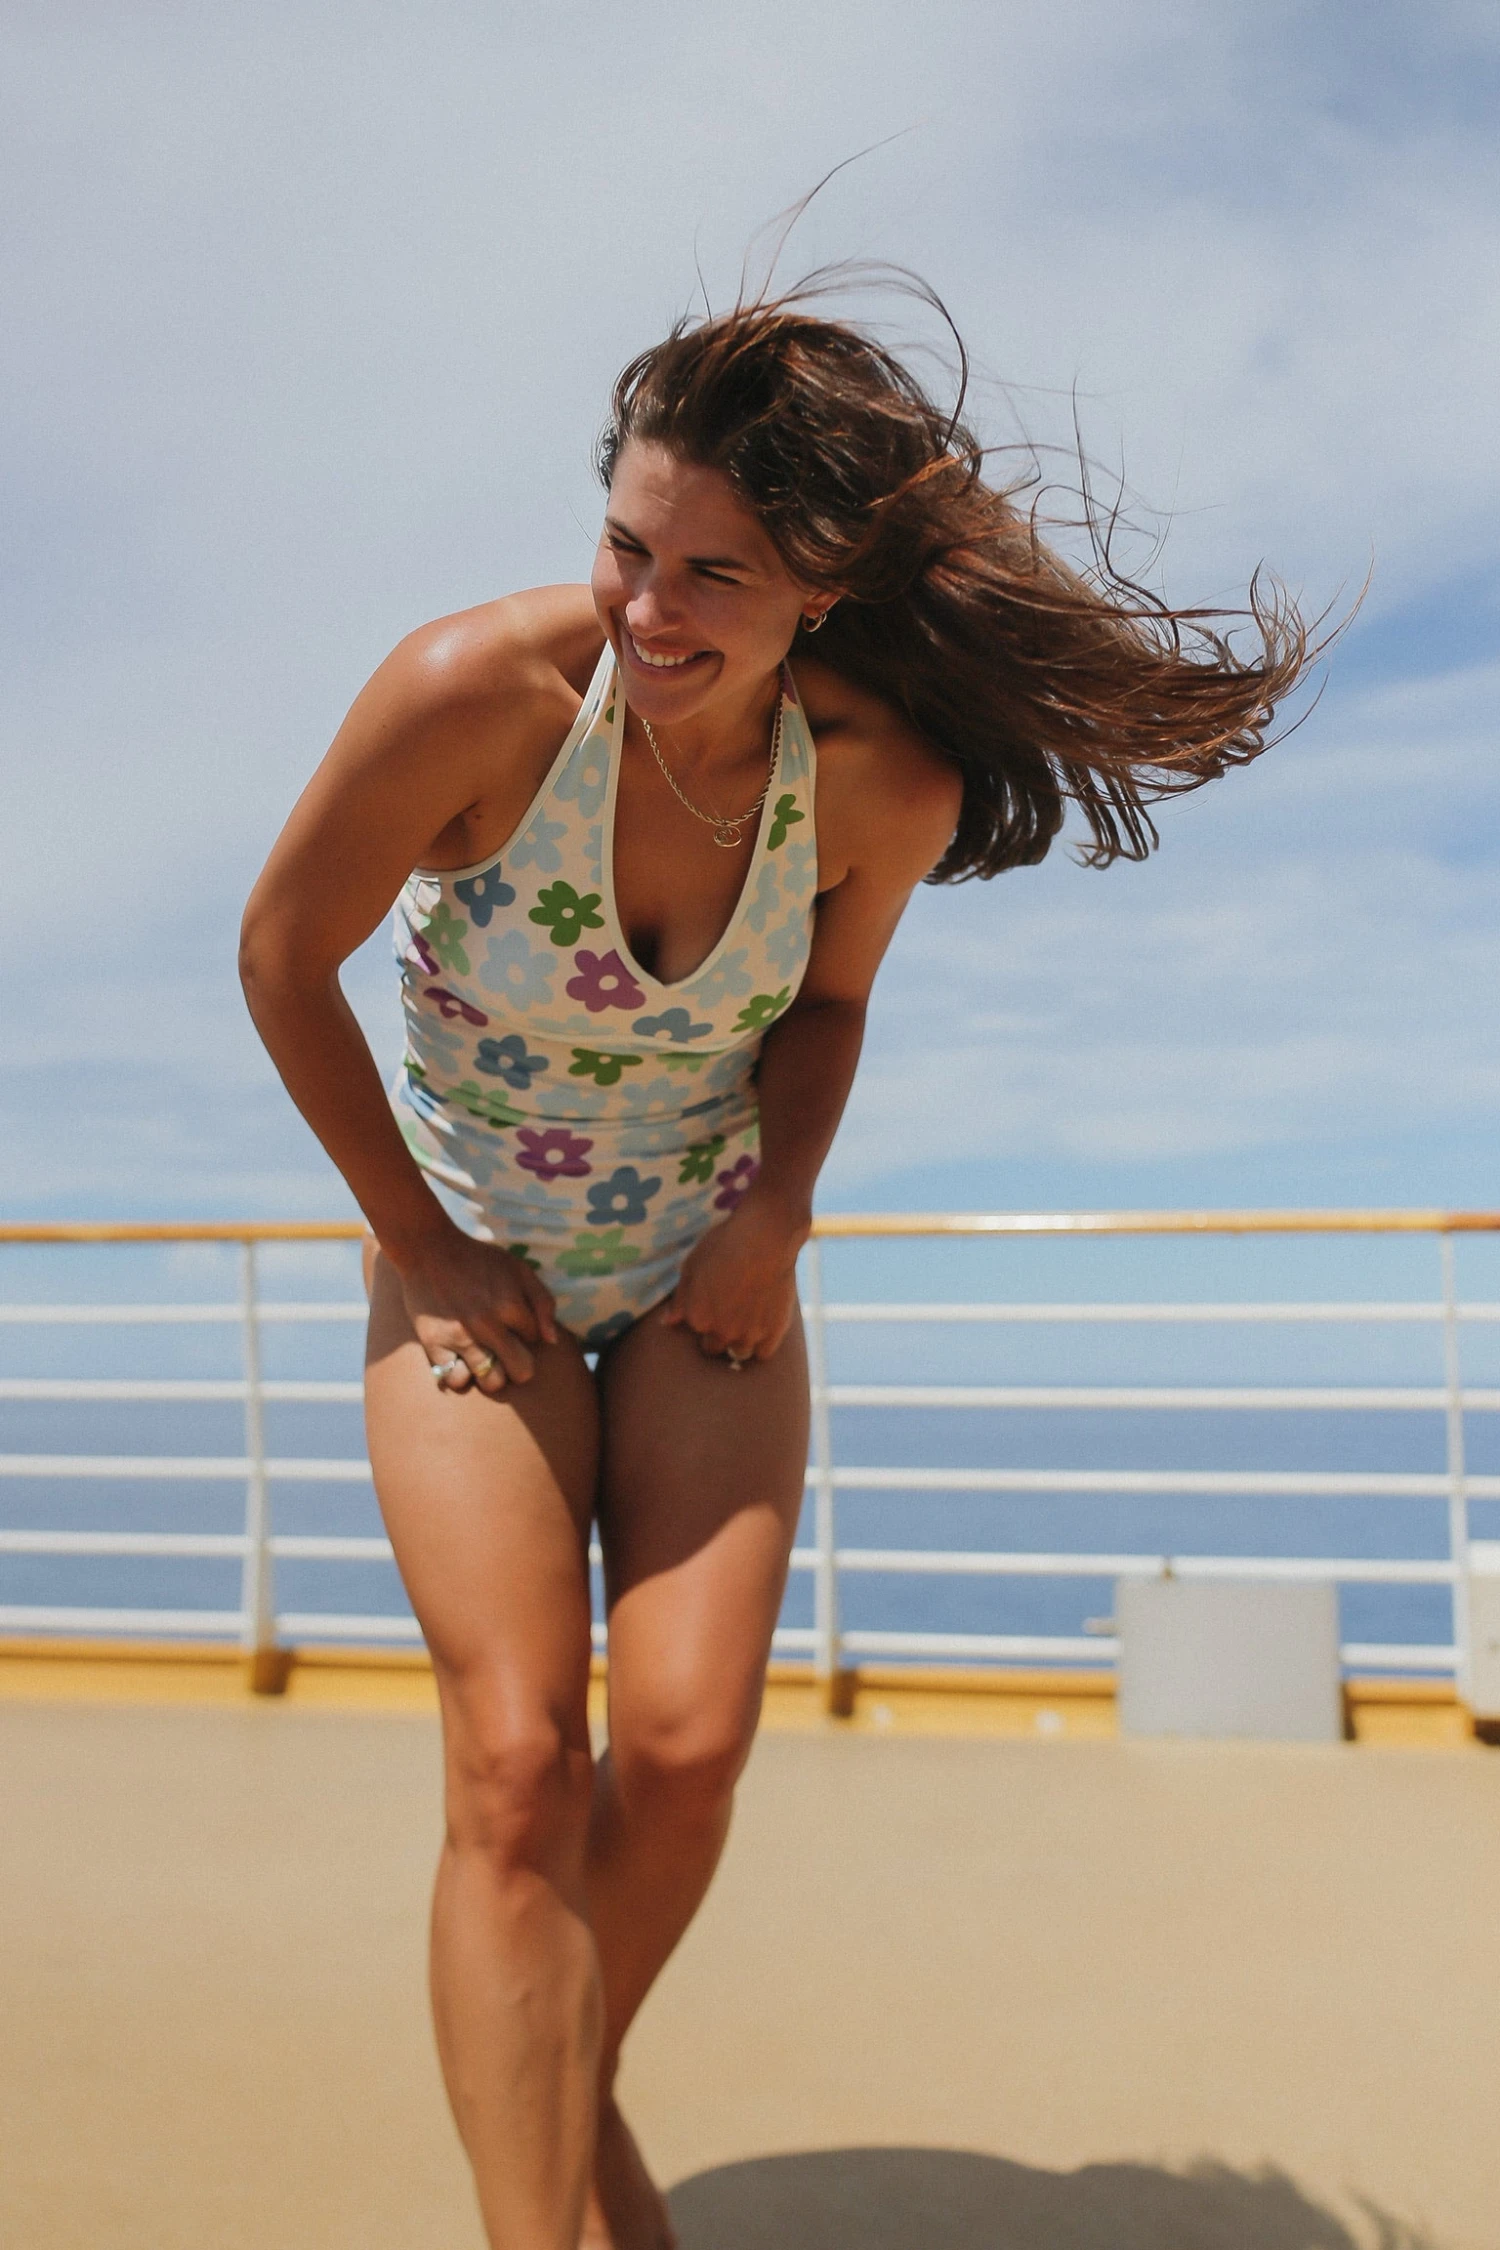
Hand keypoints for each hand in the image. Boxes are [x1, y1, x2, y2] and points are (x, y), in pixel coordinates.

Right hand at [393, 1226, 559, 1396]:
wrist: (428, 1250)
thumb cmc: (477, 1259)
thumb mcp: (518, 1268)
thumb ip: (543, 1302)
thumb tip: (551, 1341)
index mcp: (510, 1304)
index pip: (535, 1339)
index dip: (527, 1332)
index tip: (514, 1323)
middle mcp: (487, 1324)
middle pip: (521, 1371)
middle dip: (520, 1365)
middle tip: (508, 1355)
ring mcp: (459, 1336)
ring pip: (491, 1382)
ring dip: (493, 1375)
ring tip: (486, 1360)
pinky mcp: (434, 1343)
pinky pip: (455, 1380)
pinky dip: (462, 1376)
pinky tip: (461, 1361)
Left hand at [659, 1193, 805, 1363]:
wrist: (765, 1237)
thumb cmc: (724, 1245)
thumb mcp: (692, 1265)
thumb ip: (680, 1299)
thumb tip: (666, 1323)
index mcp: (697, 1317)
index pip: (695, 1331)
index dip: (704, 1317)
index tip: (713, 1303)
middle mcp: (720, 1331)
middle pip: (714, 1348)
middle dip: (718, 1333)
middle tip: (730, 1311)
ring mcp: (748, 1334)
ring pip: (739, 1352)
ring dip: (740, 1341)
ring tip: (746, 1320)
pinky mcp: (774, 1332)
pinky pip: (764, 1354)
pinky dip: (762, 1344)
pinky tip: (763, 1328)